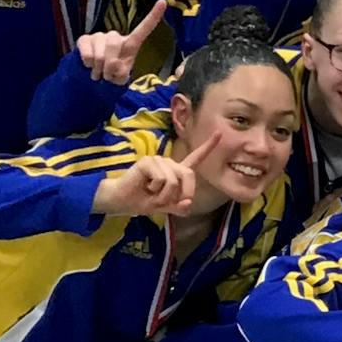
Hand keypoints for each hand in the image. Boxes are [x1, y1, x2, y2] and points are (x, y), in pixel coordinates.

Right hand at [76, 0, 165, 82]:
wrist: (91, 78)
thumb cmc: (111, 75)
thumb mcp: (121, 78)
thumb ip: (121, 73)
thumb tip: (114, 65)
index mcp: (130, 44)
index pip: (143, 29)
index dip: (153, 16)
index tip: (163, 2)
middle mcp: (115, 36)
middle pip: (114, 44)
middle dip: (110, 65)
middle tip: (107, 76)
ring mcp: (99, 36)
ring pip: (100, 54)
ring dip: (99, 69)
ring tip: (99, 73)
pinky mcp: (84, 39)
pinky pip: (87, 54)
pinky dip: (89, 65)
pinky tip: (89, 66)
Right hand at [91, 130, 220, 217]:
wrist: (122, 201)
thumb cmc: (143, 201)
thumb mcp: (166, 207)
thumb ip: (179, 207)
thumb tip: (188, 204)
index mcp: (177, 171)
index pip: (196, 158)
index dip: (208, 146)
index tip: (219, 133)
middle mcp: (170, 163)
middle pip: (188, 174)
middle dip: (181, 193)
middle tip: (164, 201)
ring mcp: (159, 160)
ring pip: (173, 181)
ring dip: (163, 195)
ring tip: (151, 193)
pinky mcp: (148, 161)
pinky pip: (162, 179)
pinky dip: (155, 189)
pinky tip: (145, 186)